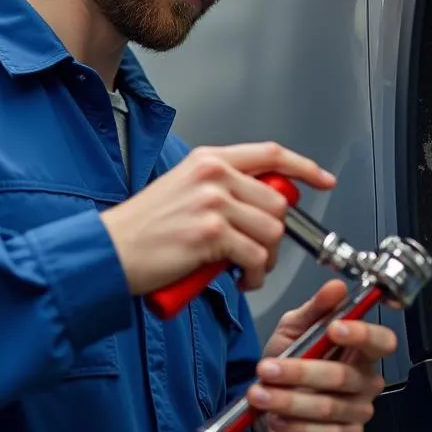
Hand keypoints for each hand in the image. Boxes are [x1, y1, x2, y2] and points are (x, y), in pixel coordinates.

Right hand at [100, 142, 334, 296]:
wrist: (109, 251)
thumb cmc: (141, 229)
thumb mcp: (181, 189)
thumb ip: (219, 188)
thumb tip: (258, 205)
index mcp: (207, 160)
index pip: (270, 154)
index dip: (304, 167)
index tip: (323, 180)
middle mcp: (213, 174)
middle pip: (277, 201)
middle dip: (276, 233)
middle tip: (257, 251)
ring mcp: (213, 201)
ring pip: (272, 231)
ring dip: (266, 258)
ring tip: (245, 268)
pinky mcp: (211, 232)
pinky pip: (256, 256)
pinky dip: (254, 275)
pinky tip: (238, 278)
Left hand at [248, 279, 396, 431]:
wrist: (278, 405)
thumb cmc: (292, 361)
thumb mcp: (295, 329)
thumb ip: (314, 309)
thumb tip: (335, 286)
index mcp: (361, 350)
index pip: (381, 342)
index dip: (362, 334)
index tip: (333, 328)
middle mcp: (366, 381)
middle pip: (343, 376)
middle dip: (300, 372)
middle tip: (266, 368)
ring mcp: (358, 411)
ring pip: (328, 407)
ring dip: (288, 401)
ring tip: (259, 393)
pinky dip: (295, 426)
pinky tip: (275, 418)